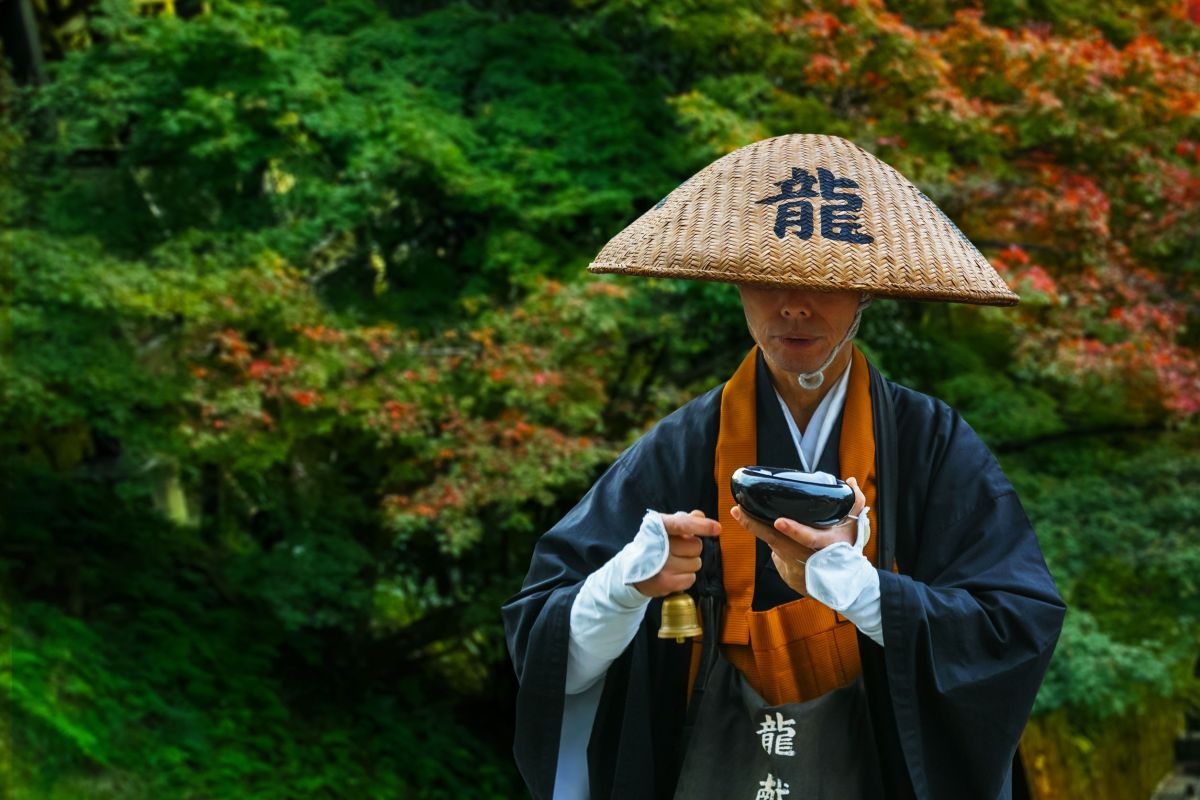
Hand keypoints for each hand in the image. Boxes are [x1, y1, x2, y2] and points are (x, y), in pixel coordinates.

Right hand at [633, 510, 720, 597]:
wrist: (629, 571)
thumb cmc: (652, 545)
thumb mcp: (663, 529)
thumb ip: (683, 520)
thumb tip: (700, 515)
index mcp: (657, 527)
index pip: (682, 525)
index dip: (702, 526)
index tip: (717, 528)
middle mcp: (658, 545)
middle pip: (696, 546)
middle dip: (692, 549)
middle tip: (677, 551)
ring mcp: (662, 566)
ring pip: (696, 563)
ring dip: (689, 564)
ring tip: (673, 563)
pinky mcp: (666, 583)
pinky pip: (691, 578)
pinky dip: (685, 577)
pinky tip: (673, 574)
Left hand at [729, 476, 865, 593]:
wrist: (840, 583)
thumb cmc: (846, 549)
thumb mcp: (854, 527)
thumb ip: (854, 502)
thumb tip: (852, 481)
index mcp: (824, 545)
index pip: (809, 539)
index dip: (794, 531)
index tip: (778, 521)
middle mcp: (805, 556)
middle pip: (776, 541)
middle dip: (754, 525)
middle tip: (738, 510)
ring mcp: (793, 565)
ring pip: (770, 543)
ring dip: (754, 527)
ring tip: (739, 512)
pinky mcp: (785, 570)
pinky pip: (772, 550)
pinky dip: (764, 536)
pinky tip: (752, 522)